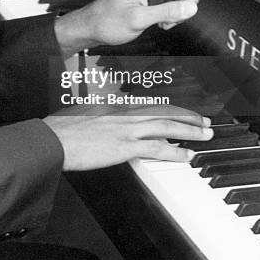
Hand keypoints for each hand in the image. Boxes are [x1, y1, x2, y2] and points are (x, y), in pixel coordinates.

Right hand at [43, 104, 212, 170]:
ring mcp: (126, 129)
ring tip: (205, 134)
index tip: (183, 111)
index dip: (171, 108)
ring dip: (190, 130)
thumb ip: (104, 112)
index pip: (151, 104)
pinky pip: (156, 149)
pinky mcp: (124, 146)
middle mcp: (125, 113)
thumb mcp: (86, 111)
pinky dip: (175, 151)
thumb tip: (112, 116)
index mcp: (116, 105)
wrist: (54, 139)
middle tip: (205, 121)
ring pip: (166, 126)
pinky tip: (187, 155)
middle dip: (188, 117)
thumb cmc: (64, 128)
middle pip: (164, 112)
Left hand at [55, 0, 200, 56]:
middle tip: (174, 18)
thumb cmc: (107, 20)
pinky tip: (161, 22)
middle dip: (185, 4)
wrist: (92, 27)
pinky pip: (171, 3)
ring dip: (178, 11)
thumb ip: (167, 12)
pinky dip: (171, 14)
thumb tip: (191, 8)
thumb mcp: (139, 18)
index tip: (186, 10)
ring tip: (165, 22)